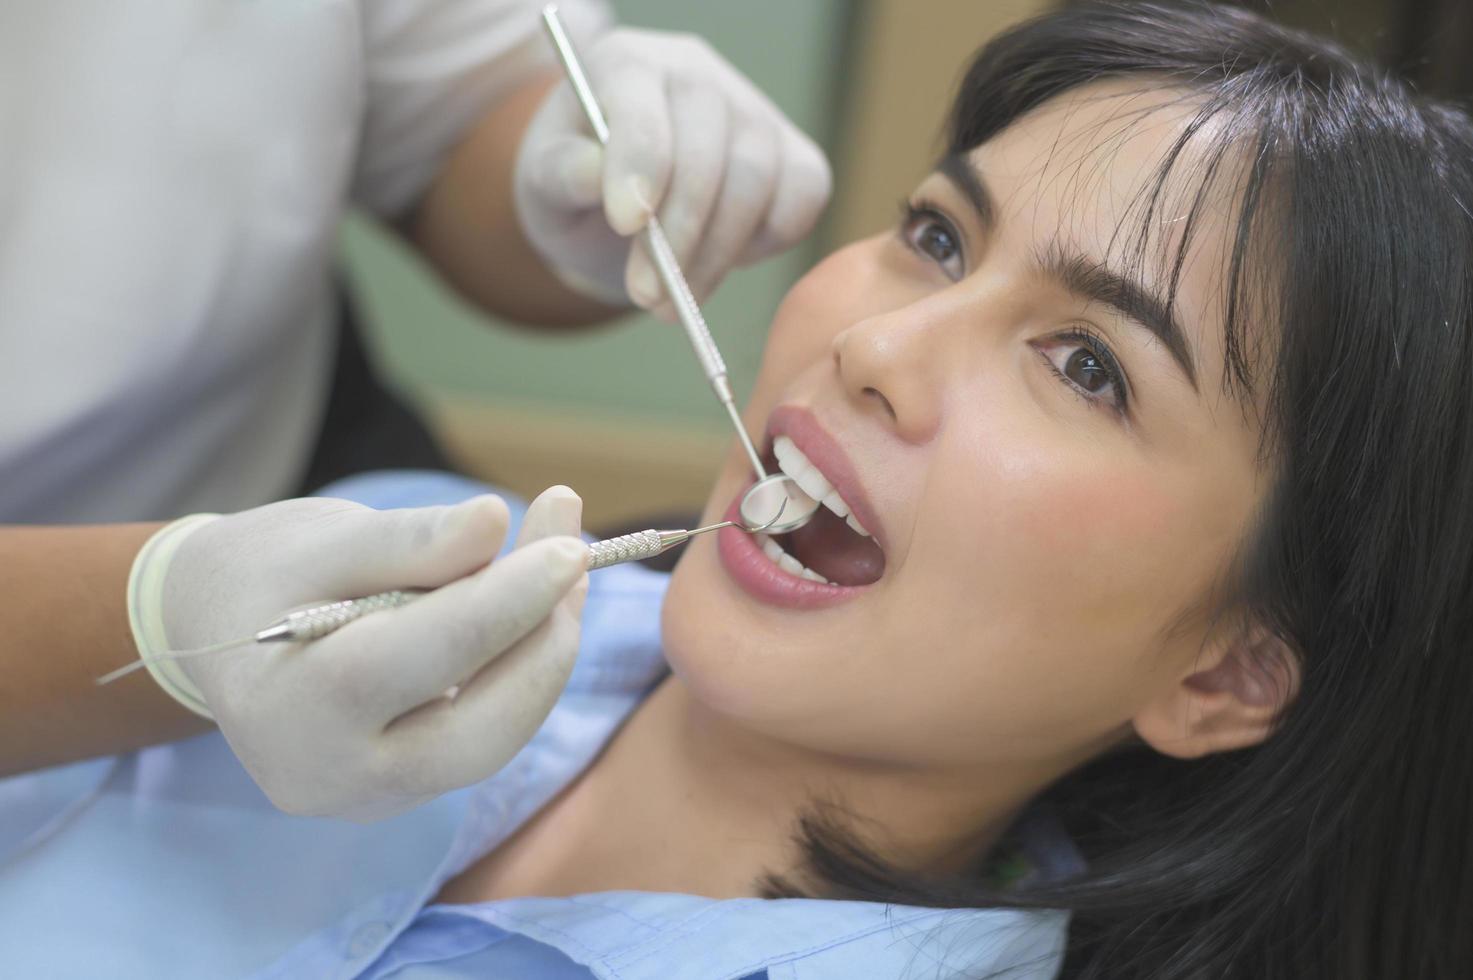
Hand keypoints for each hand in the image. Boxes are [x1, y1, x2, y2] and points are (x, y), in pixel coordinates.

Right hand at [136, 487, 587, 820]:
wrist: (214, 635)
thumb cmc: (265, 576)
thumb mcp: (322, 540)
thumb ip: (407, 539)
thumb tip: (494, 521)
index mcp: (290, 710)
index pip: (421, 660)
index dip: (506, 603)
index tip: (569, 546)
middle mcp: (332, 778)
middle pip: (479, 729)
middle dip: (543, 640)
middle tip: (574, 551)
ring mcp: (371, 798)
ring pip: (496, 739)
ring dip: (544, 651)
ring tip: (562, 567)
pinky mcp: (405, 793)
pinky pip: (483, 736)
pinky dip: (518, 671)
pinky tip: (536, 607)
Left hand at [514, 27, 832, 311]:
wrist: (619, 204)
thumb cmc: (576, 185)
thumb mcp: (542, 181)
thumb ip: (560, 172)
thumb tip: (591, 174)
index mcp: (626, 64)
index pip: (643, 110)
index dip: (640, 167)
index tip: (626, 225)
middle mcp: (696, 75)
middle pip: (708, 153)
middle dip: (678, 235)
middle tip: (647, 296)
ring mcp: (753, 111)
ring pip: (756, 182)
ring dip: (715, 256)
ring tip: (672, 302)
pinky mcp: (793, 153)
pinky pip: (802, 198)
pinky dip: (767, 242)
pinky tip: (719, 262)